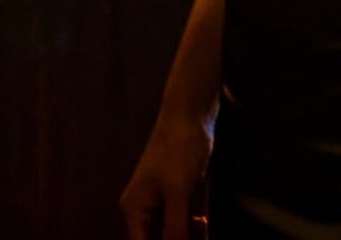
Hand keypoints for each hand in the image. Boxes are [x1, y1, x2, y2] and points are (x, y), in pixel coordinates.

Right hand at [119, 107, 212, 239]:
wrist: (191, 114)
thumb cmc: (178, 149)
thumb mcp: (178, 194)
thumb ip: (175, 231)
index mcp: (136, 210)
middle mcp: (146, 210)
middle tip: (197, 235)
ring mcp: (163, 204)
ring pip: (175, 235)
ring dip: (191, 237)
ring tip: (203, 228)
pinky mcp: (179, 197)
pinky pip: (186, 224)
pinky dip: (196, 229)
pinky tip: (204, 222)